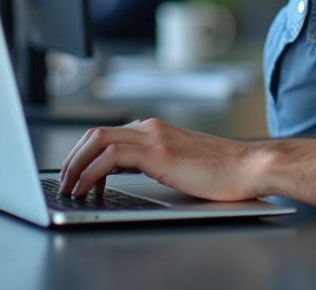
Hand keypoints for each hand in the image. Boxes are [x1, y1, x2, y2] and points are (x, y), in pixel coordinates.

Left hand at [58, 118, 260, 200]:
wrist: (250, 167)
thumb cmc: (223, 171)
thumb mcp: (178, 164)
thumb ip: (151, 161)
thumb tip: (121, 173)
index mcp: (155, 130)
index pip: (107, 135)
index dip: (84, 155)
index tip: (75, 177)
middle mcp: (151, 128)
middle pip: (95, 133)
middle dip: (72, 158)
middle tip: (65, 182)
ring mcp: (155, 137)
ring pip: (97, 139)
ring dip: (76, 164)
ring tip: (70, 188)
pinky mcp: (159, 153)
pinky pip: (111, 156)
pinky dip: (90, 172)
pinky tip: (87, 188)